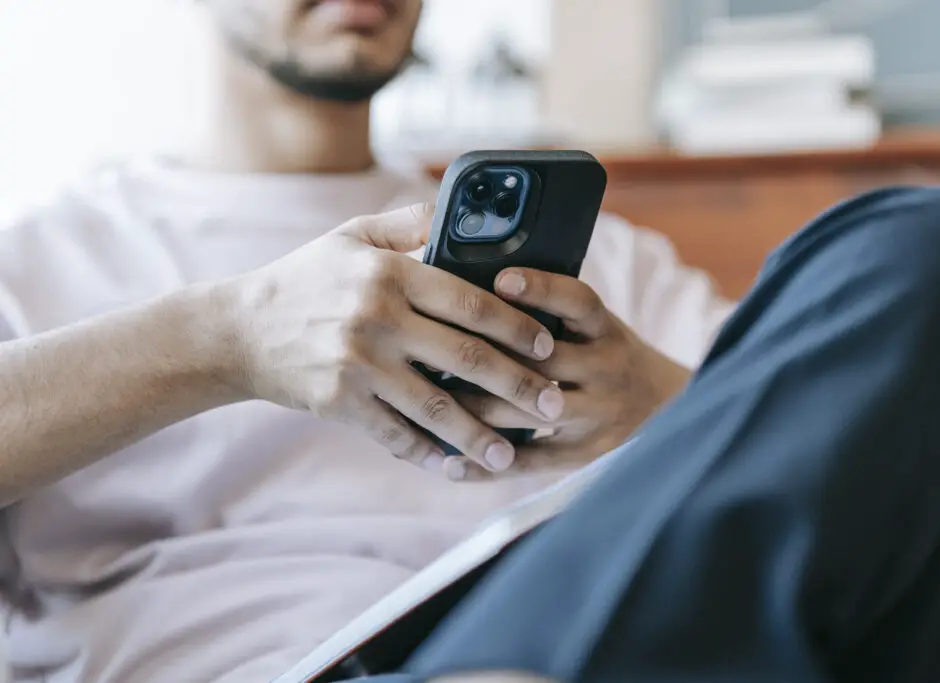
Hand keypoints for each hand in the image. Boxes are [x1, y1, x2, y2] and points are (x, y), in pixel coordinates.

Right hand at [225, 204, 565, 476]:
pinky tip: (456, 468)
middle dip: (520, 386)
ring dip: (481, 435)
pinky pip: (395, 435)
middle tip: (556, 406)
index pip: (471, 302)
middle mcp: (377, 317)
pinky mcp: (339, 403)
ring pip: (436, 407)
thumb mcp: (351, 236)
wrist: (237, 330)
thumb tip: (463, 212)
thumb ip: (409, 223)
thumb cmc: (304, 279)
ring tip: (513, 455)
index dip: (518, 326)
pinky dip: (428, 454)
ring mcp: (357, 364)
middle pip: (467, 358)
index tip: (548, 345)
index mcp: (390, 273)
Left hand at [449, 268, 690, 479]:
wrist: (670, 408)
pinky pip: (530, 462)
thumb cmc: (609, 356)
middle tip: (429, 349)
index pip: (578, 302)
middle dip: (483, 358)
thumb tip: (479, 287)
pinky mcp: (586, 455)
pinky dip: (486, 466)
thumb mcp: (598, 327)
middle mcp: (606, 370)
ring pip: (527, 413)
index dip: (542, 288)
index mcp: (606, 330)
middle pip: (542, 363)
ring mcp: (597, 415)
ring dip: (473, 409)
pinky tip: (447, 464)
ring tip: (426, 402)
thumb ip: (554, 313)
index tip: (501, 279)